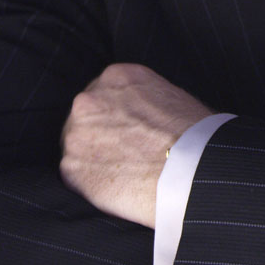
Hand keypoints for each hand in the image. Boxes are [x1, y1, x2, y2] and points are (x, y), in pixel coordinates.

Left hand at [60, 63, 211, 227]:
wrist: (191, 166)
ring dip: (93, 158)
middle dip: (100, 134)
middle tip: (122, 153)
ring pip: (78, 146)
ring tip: (122, 173)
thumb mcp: (170, 96)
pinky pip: (76, 176)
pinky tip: (116, 187)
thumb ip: (143, 100)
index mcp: (117, 76)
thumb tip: (139, 116)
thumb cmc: (194, 133)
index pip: (104, 94)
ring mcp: (76, 133)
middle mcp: (90, 99)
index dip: (115, 115)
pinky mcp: (71, 168)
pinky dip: (92, 183)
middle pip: (86, 117)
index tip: (125, 131)